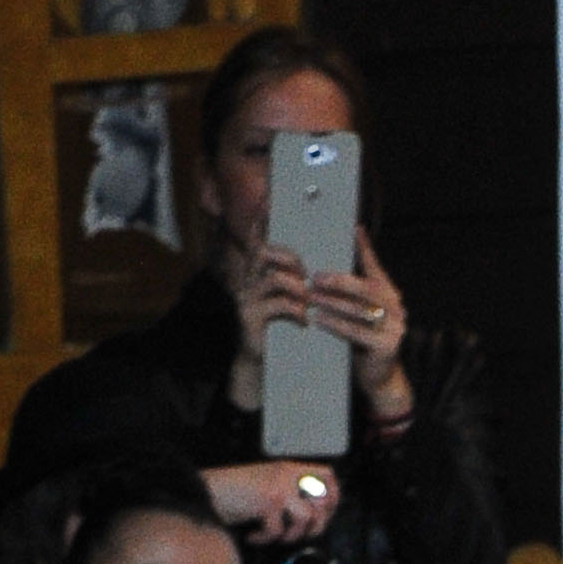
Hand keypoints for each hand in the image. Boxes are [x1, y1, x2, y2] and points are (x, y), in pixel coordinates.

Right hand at [203, 460, 340, 547]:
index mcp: (288, 468)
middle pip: (323, 500)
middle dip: (317, 524)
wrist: (206, 491)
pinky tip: (253, 536)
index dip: (333, 496)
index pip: (327, 475)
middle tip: (301, 533)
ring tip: (276, 535)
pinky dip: (264, 539)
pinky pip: (278, 531)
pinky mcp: (268, 502)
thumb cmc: (233, 492)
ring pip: (307, 518)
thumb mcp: (267, 484)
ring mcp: (278, 487)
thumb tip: (317, 514)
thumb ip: (290, 491)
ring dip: (292, 535)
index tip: (326, 513)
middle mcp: (286, 474)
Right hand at [227, 230, 300, 376]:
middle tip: (305, 272)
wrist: (260, 362)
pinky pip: (277, 306)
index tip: (268, 201)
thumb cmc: (278, 328)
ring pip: (274, 278)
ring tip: (308, 299)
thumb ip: (294, 282)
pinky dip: (296, 311)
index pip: (257, 241)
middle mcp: (248, 281)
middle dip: (289, 257)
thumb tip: (314, 268)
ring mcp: (248, 299)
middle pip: (264, 253)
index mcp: (257, 273)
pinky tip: (304, 320)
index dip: (261, 222)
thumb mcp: (286, 301)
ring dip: (297, 286)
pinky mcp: (251, 318)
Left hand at [312, 231, 413, 421]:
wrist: (379, 377)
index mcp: (390, 295)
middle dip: (339, 281)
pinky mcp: (386, 347)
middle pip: (367, 289)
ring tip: (311, 297)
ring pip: (360, 310)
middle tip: (315, 277)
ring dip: (332, 302)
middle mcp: (397, 309)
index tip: (353, 229)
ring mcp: (395, 329)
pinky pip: (357, 332)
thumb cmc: (364, 338)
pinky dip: (335, 324)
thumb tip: (338, 258)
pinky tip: (318, 319)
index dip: (365, 249)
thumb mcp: (361, 311)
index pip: (376, 268)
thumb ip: (353, 289)